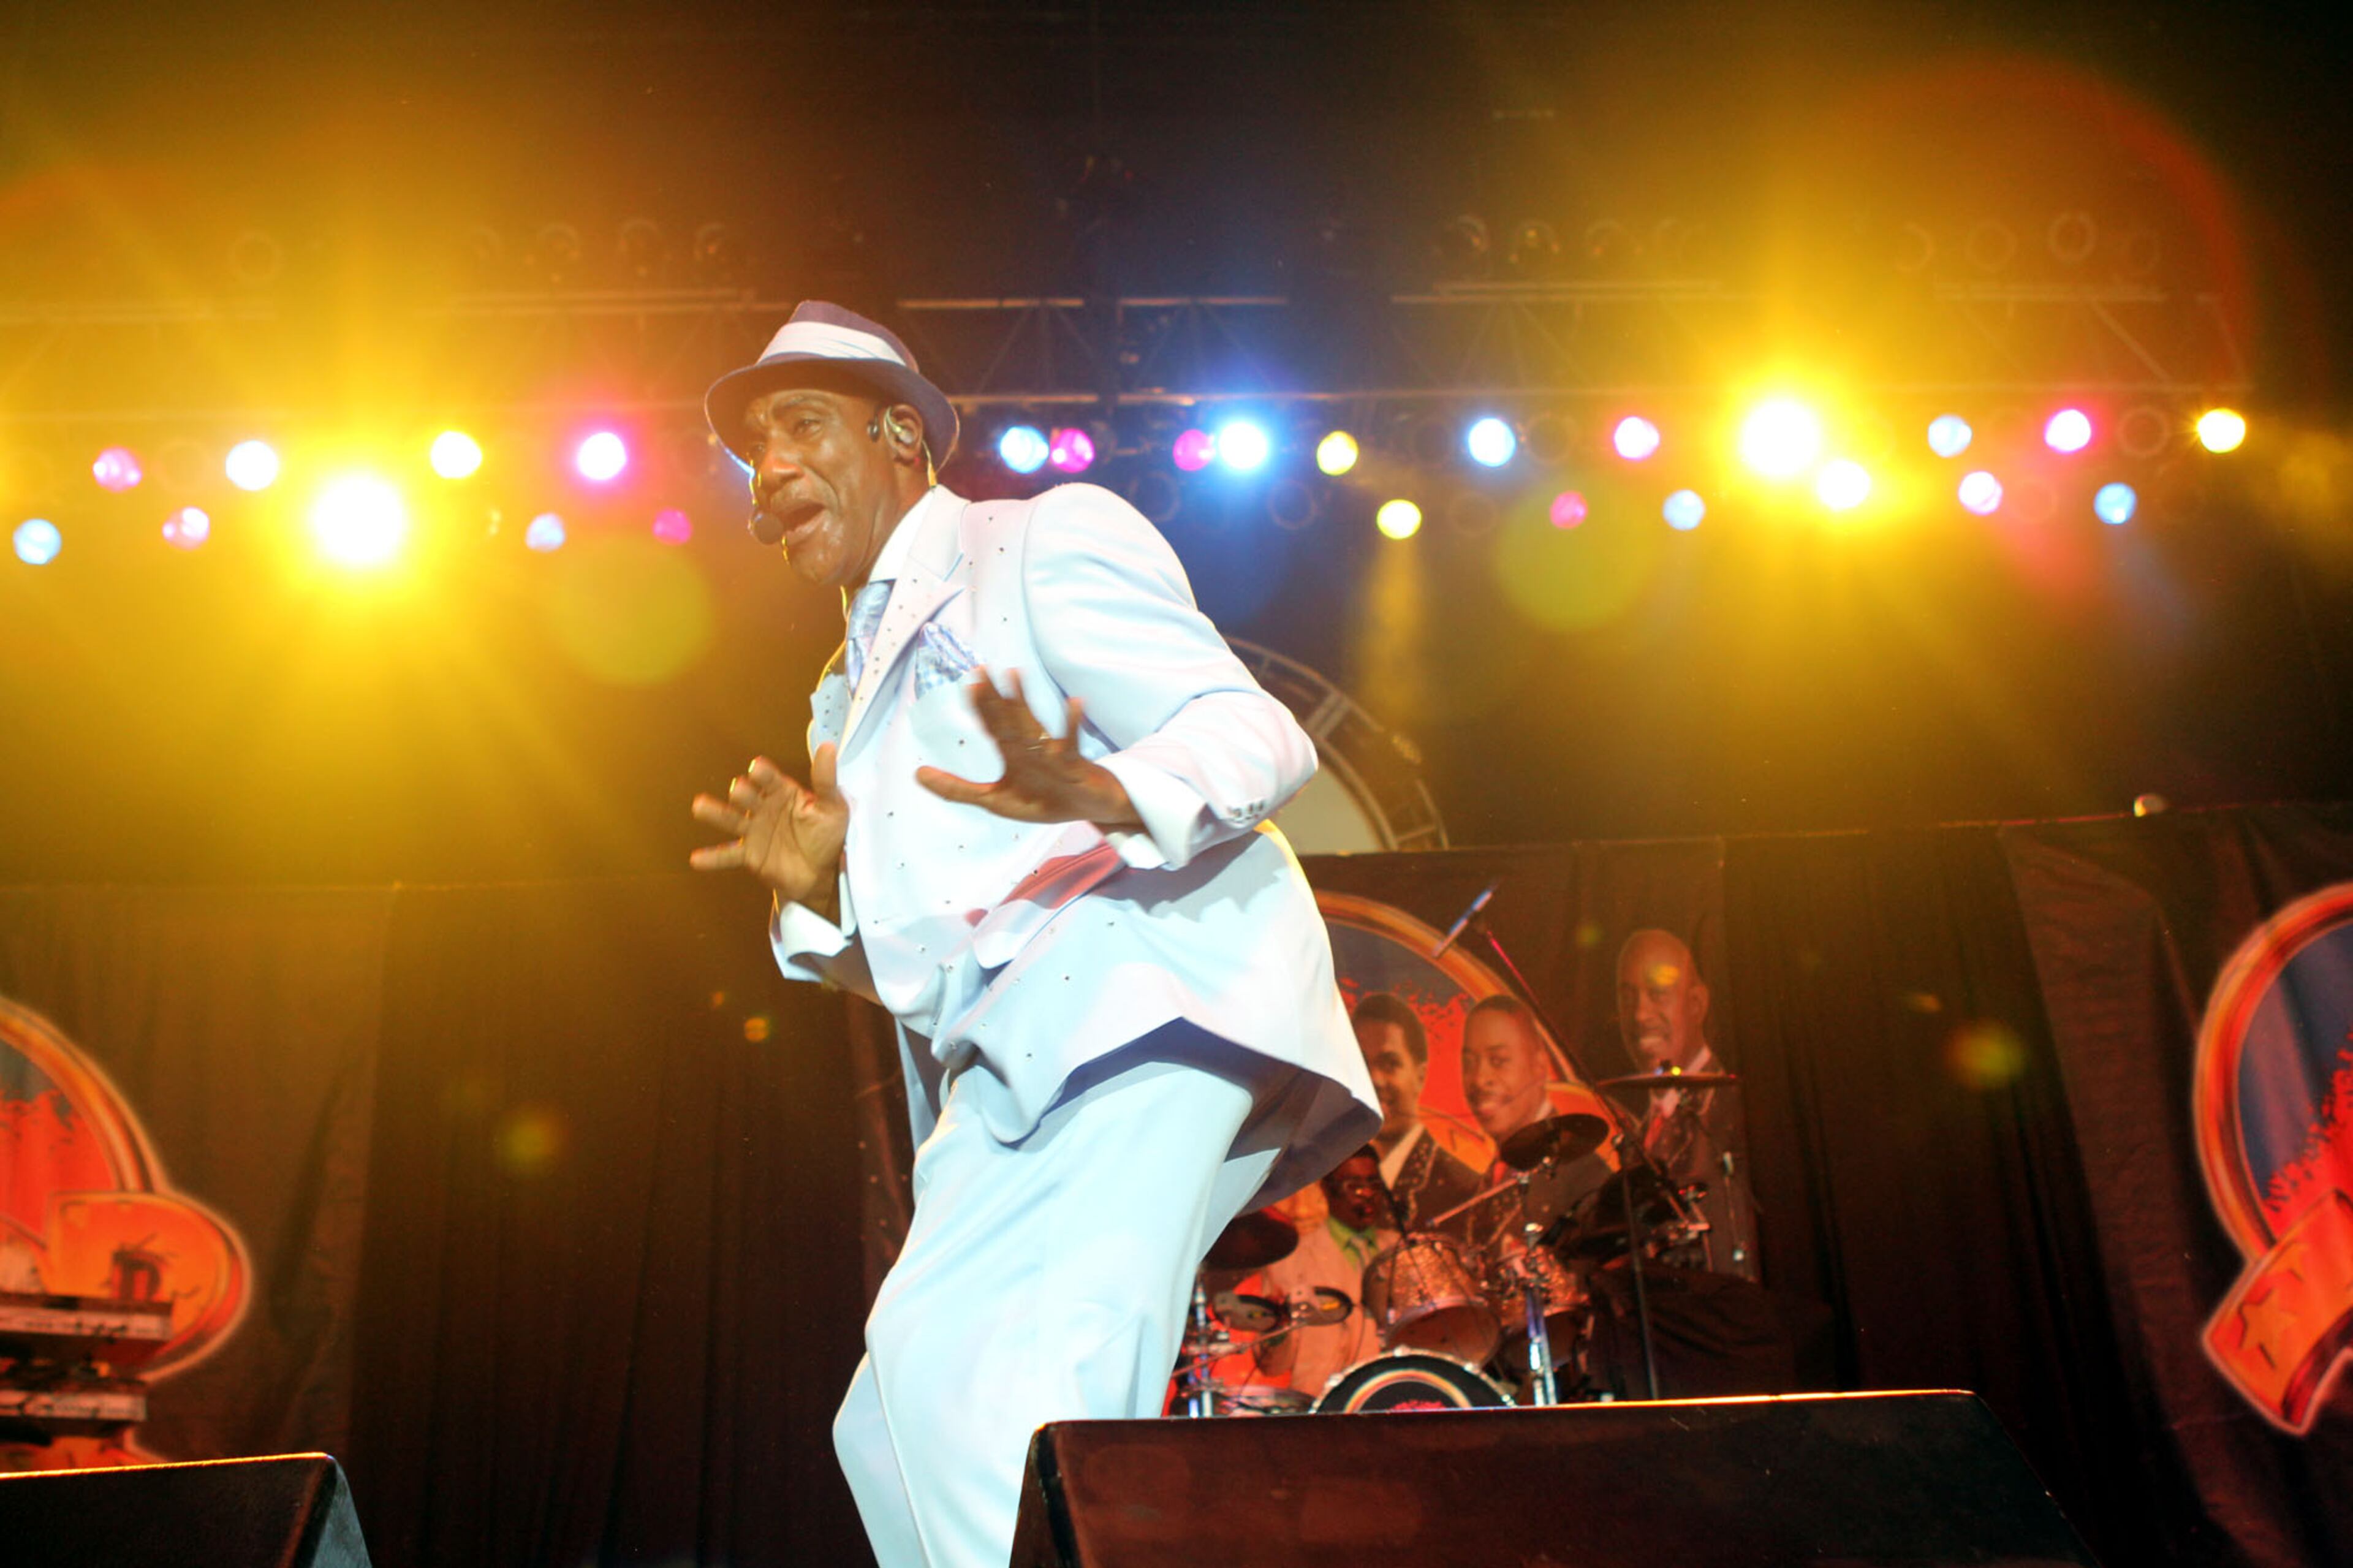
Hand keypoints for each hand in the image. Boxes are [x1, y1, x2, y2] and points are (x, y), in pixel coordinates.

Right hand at [689, 748, 848, 912]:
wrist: (823, 873)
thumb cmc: (828, 836)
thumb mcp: (833, 807)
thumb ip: (826, 780)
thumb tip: (828, 747)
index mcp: (783, 793)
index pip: (770, 779)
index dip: (763, 774)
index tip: (757, 767)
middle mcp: (764, 808)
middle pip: (747, 797)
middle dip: (742, 792)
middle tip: (739, 790)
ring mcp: (754, 831)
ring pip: (730, 819)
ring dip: (715, 812)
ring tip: (699, 806)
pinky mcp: (750, 856)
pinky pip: (728, 855)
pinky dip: (713, 858)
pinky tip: (696, 859)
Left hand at [915, 667, 1140, 828]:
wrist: (1089, 810)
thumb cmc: (1044, 801)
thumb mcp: (994, 801)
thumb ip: (956, 790)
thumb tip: (916, 774)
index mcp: (1011, 753)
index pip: (991, 725)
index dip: (979, 706)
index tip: (968, 683)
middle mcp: (1029, 748)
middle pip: (1008, 719)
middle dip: (994, 697)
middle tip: (980, 669)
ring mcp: (1051, 754)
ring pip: (1033, 725)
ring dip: (1024, 701)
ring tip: (1015, 674)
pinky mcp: (1074, 764)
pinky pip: (1071, 742)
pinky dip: (1073, 723)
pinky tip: (1075, 702)